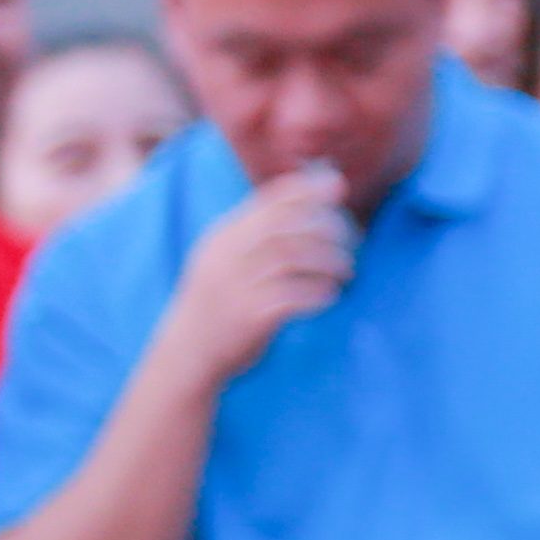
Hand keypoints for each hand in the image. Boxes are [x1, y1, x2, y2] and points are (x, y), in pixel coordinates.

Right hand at [153, 165, 356, 394]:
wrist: (188, 354)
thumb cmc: (219, 305)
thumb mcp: (225, 262)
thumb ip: (255, 237)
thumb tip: (303, 208)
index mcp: (222, 238)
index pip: (266, 203)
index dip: (304, 190)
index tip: (336, 184)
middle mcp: (226, 256)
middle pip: (282, 227)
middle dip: (323, 226)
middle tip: (352, 238)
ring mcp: (235, 284)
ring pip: (290, 258)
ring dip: (327, 260)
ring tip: (347, 270)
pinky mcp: (248, 315)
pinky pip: (291, 296)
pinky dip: (317, 292)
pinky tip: (331, 295)